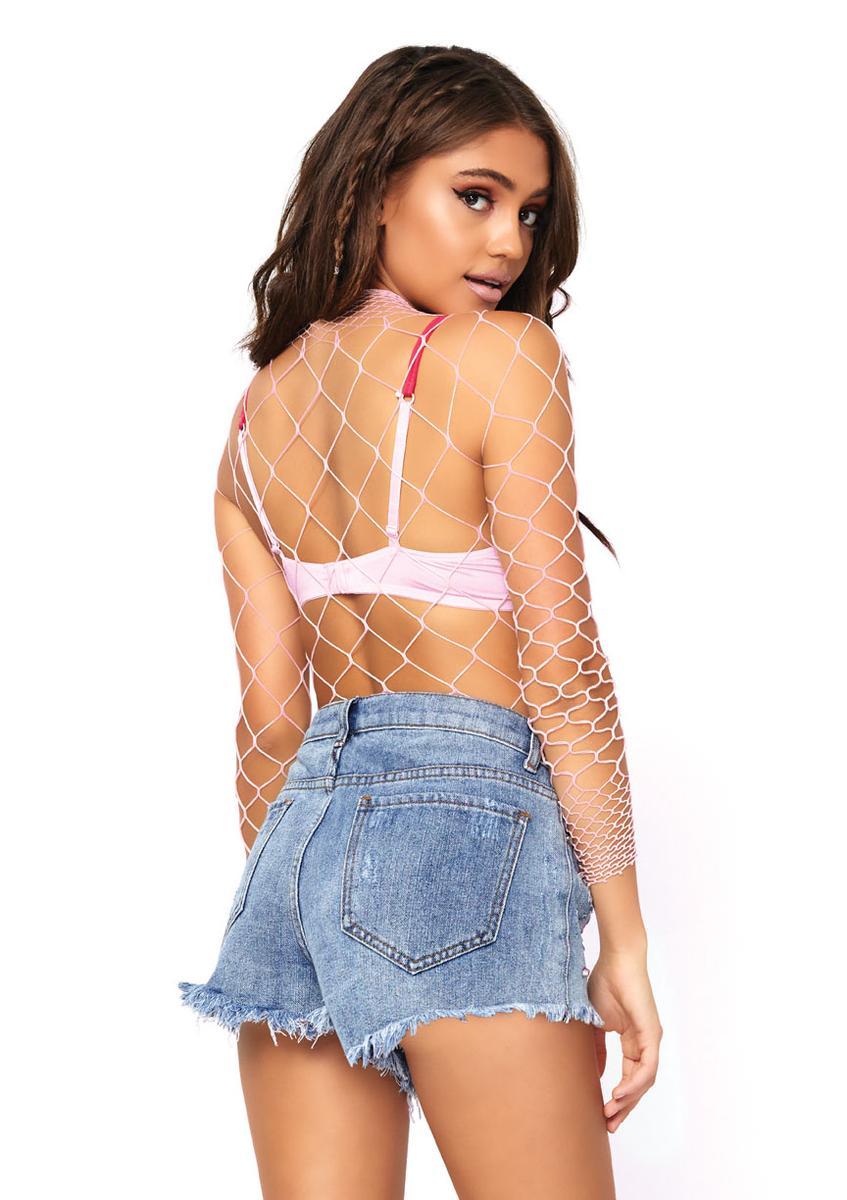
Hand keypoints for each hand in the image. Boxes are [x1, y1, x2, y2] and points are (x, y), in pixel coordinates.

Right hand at [586, 949, 662, 1132]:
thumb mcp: (595, 1023)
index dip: (618, 1098)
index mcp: (632, 1040)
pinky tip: (619, 1094)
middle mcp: (645, 1043)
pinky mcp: (652, 1033)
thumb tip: (598, 1075)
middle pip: (639, 1085)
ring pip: (644, 1081)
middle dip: (624, 1108)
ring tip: (610, 1113)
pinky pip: (647, 1067)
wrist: (616, 959)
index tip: (603, 1115)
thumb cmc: (604, 982)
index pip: (629, 1077)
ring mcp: (650, 1039)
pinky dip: (634, 1083)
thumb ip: (597, 1049)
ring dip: (628, 1100)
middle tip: (609, 1126)